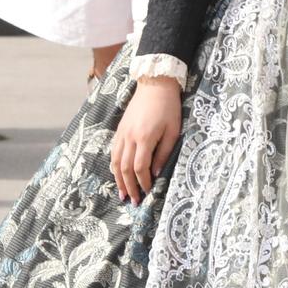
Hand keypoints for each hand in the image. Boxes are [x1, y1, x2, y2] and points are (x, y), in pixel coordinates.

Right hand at [109, 77, 181, 202]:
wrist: (155, 85)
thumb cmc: (169, 108)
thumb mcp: (173, 130)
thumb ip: (164, 153)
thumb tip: (156, 173)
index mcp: (144, 138)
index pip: (140, 168)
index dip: (143, 183)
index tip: (148, 193)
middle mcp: (129, 138)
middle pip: (125, 168)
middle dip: (129, 187)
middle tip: (133, 201)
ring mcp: (121, 134)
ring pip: (115, 162)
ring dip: (118, 180)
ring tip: (122, 194)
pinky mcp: (119, 130)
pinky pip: (113, 152)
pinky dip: (114, 167)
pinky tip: (118, 175)